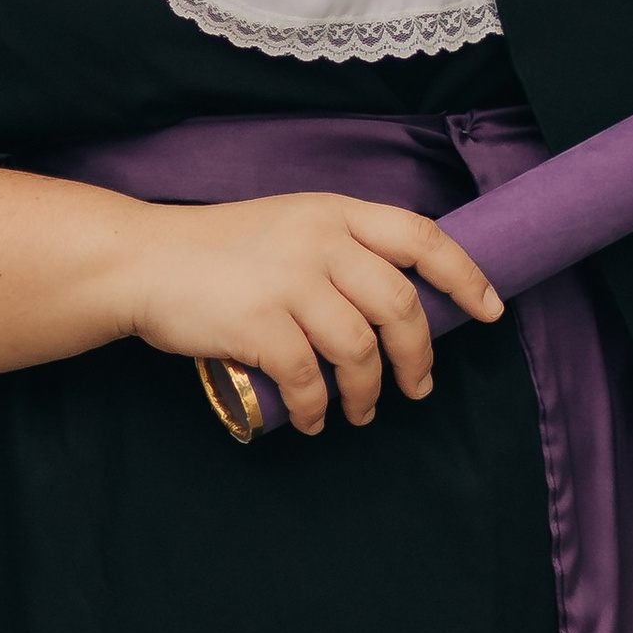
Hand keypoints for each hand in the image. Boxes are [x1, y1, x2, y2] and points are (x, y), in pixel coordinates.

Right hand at [119, 193, 503, 436]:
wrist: (142, 260)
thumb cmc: (218, 250)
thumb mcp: (289, 225)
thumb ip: (340, 249)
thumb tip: (398, 304)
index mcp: (333, 211)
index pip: (420, 237)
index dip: (464, 275)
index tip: (489, 310)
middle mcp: (318, 240)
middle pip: (399, 305)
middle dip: (418, 356)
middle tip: (417, 387)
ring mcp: (288, 281)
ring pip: (360, 350)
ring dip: (368, 392)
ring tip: (359, 411)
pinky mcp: (257, 323)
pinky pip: (309, 379)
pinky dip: (317, 409)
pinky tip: (312, 421)